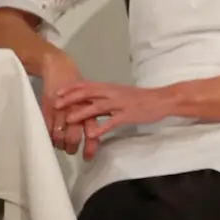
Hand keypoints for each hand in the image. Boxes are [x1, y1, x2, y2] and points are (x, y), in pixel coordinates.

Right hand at [35, 52, 84, 153]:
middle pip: (73, 136)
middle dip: (72, 147)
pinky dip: (48, 136)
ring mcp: (59, 110)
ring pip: (58, 135)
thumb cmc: (78, 84)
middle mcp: (76, 110)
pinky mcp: (46, 108)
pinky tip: (50, 138)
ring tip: (60, 146)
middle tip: (72, 151)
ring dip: (59, 144)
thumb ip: (93, 114)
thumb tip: (95, 133)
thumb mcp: (90, 98)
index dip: (90, 145)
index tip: (88, 157)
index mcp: (90, 107)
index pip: (92, 130)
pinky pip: (46, 128)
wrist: (59, 69)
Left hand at [53, 82, 173, 159]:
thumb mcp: (121, 94)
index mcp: (111, 88)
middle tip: (56, 104)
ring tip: (69, 120)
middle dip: (71, 98)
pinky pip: (113, 121)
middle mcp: (113, 93)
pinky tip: (92, 134)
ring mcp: (121, 104)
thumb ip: (105, 97)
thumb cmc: (141, 98)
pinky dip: (102, 127)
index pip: (88, 85)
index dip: (71, 88)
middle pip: (89, 93)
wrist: (162, 99)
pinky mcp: (128, 114)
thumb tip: (89, 101)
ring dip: (82, 112)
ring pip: (98, 106)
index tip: (57, 93)